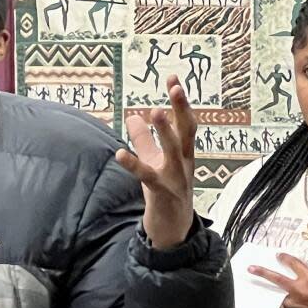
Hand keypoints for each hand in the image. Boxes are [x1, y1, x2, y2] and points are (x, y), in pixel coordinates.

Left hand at [116, 75, 195, 248]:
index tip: (173, 77)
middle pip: (187, 131)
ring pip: (174, 152)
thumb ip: (144, 140)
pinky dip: (134, 165)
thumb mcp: (154, 161)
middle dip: (182, 108)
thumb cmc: (165, 191)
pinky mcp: (163, 194)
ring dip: (166, 132)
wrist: (173, 230)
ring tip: (156, 112)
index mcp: (184, 153)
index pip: (186, 121)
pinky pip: (148, 177)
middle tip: (176, 86)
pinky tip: (120, 154)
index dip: (180, 101)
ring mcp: (176, 178)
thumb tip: (134, 115)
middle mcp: (185, 163)